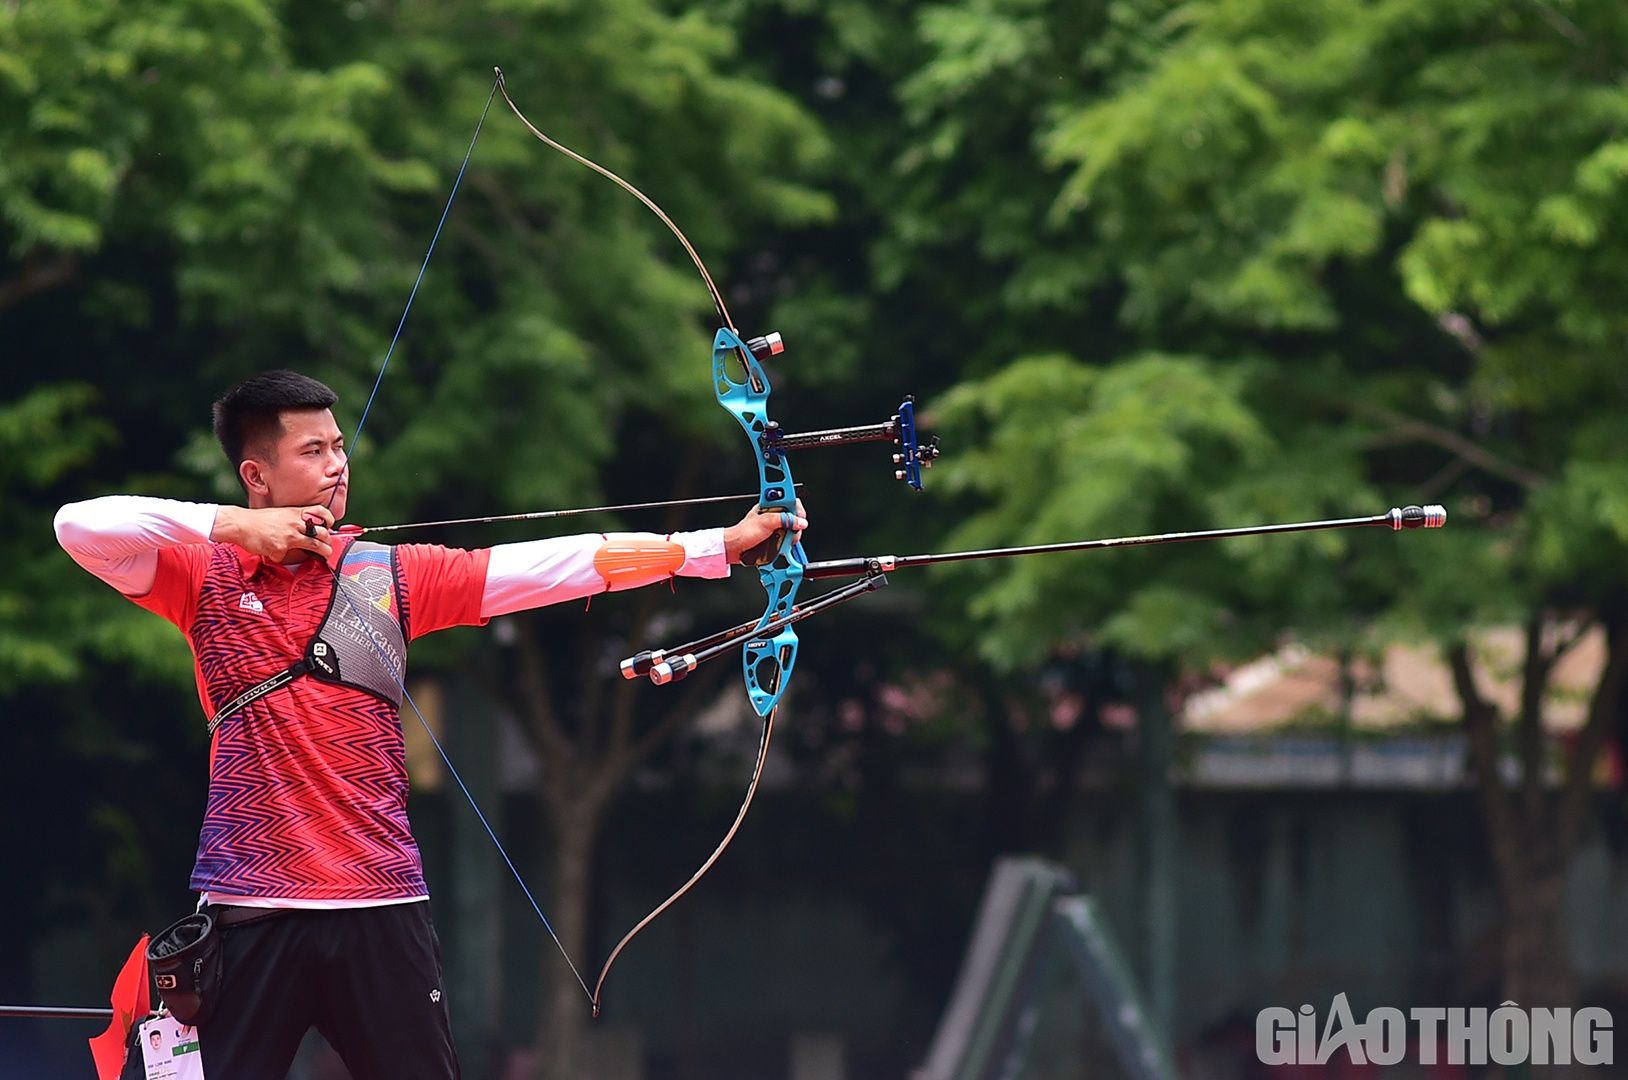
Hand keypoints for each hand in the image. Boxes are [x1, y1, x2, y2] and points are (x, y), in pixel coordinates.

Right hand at [212, 504, 335, 563]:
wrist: (240, 524)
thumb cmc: (258, 520)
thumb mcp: (281, 514)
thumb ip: (294, 520)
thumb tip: (306, 528)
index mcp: (295, 513)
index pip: (321, 512)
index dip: (329, 519)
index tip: (330, 526)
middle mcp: (295, 523)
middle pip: (323, 533)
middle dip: (328, 543)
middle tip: (328, 548)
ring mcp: (289, 535)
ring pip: (315, 546)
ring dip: (323, 553)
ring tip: (324, 556)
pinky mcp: (281, 547)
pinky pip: (286, 556)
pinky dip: (280, 556)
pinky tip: (273, 551)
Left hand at [723, 499, 806, 564]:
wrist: (735, 548)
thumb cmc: (743, 533)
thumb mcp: (766, 522)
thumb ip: (784, 520)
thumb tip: (799, 522)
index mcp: (770, 505)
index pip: (789, 498)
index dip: (796, 506)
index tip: (799, 515)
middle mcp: (773, 514)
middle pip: (794, 515)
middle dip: (794, 525)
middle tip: (789, 530)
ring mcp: (774, 526)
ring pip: (792, 529)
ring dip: (790, 537)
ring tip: (782, 540)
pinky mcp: (775, 537)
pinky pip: (787, 539)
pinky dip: (787, 544)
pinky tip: (782, 546)